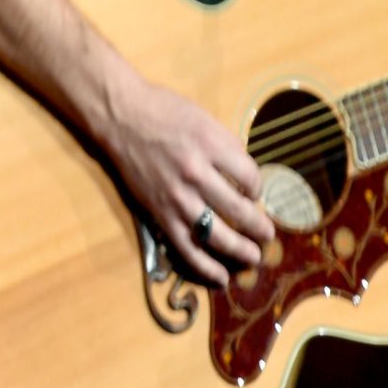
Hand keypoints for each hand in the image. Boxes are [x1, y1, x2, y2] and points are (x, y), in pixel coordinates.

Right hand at [98, 66, 272, 288]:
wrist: (119, 116)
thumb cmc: (162, 111)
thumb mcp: (202, 118)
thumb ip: (227, 145)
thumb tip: (245, 174)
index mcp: (211, 146)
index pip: (250, 177)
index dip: (258, 187)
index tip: (253, 190)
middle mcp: (196, 173)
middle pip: (239, 210)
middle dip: (259, 226)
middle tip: (267, 234)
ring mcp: (176, 196)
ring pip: (217, 234)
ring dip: (241, 249)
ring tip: (254, 256)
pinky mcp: (159, 212)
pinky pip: (186, 246)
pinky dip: (205, 266)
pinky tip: (221, 276)